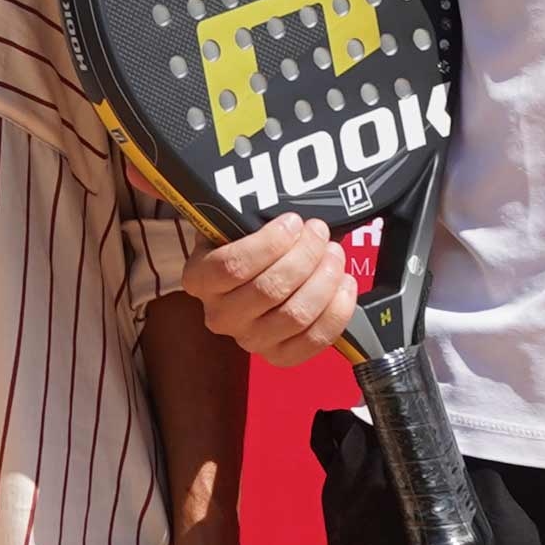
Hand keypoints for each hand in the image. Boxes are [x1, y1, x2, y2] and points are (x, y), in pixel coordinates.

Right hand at [175, 215, 355, 367]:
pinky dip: (337, 310)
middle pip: (269, 290)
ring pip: (295, 315)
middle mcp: (219, 315)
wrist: (250, 274)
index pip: (232, 266)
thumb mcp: (232, 221)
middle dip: (305, 255)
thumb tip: (259, 189)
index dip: (270, 243)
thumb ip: (241, 207)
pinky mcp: (279, 355)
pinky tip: (344, 283)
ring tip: (334, 254)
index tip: (293, 221)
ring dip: (324, 279)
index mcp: (200, 279)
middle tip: (320, 232)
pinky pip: (314, 340)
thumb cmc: (243, 242)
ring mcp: (249, 339)